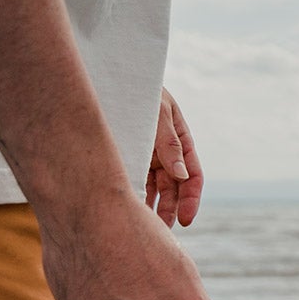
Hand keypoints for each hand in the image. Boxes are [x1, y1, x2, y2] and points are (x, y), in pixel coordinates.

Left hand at [144, 88, 202, 228]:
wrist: (106, 70)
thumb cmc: (136, 87)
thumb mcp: (157, 111)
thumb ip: (168, 142)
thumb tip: (180, 175)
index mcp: (181, 140)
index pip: (193, 176)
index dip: (191, 199)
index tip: (185, 219)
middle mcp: (167, 151)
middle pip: (174, 187)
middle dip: (170, 209)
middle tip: (161, 229)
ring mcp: (148, 154)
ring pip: (154, 187)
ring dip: (153, 207)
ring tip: (146, 226)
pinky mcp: (130, 155)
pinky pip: (135, 179)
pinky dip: (135, 194)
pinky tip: (130, 208)